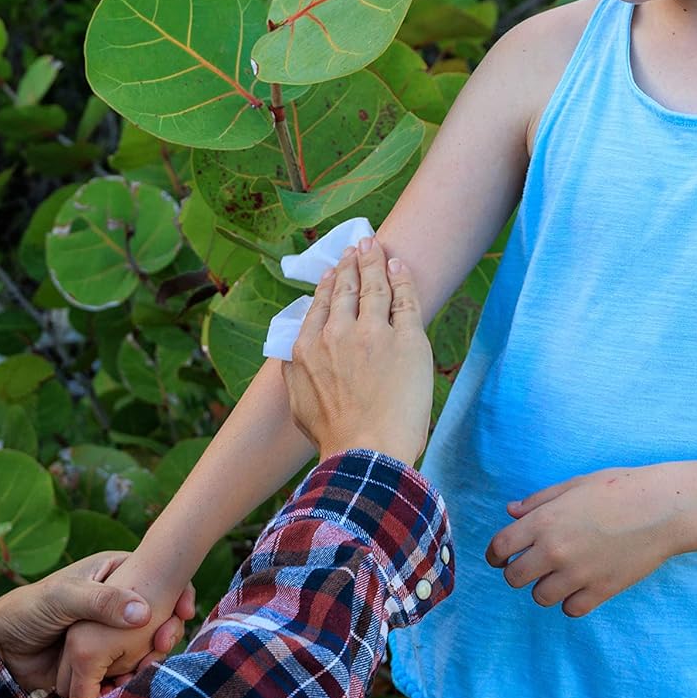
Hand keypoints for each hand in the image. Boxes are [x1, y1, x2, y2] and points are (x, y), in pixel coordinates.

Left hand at [0, 551, 163, 694]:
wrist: (2, 647)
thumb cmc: (29, 609)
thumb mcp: (64, 597)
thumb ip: (101, 602)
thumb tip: (144, 612)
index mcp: (114, 574)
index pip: (157, 577)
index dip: (176, 592)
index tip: (185, 610)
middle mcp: (118, 603)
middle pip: (158, 615)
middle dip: (166, 631)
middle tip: (165, 643)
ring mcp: (112, 633)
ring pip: (146, 644)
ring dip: (151, 658)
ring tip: (148, 666)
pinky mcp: (104, 660)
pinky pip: (128, 669)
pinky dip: (132, 677)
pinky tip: (130, 683)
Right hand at [283, 238, 432, 467]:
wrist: (365, 452)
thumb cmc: (332, 437)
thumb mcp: (297, 405)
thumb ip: (292, 374)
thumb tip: (289, 358)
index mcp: (308, 347)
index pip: (319, 305)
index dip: (328, 284)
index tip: (333, 271)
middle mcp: (337, 332)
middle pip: (347, 288)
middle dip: (352, 262)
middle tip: (358, 245)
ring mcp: (373, 333)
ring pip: (374, 286)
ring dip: (375, 260)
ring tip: (376, 245)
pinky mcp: (406, 339)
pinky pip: (405, 299)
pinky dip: (401, 278)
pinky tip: (399, 265)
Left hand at [485, 465, 686, 616]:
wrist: (664, 508)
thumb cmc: (620, 489)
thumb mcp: (574, 486)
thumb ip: (539, 501)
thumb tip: (511, 512)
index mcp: (544, 521)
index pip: (500, 547)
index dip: (495, 555)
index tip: (500, 558)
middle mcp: (555, 550)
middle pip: (514, 578)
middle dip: (517, 573)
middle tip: (530, 568)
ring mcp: (578, 573)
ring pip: (540, 597)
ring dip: (544, 589)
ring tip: (559, 577)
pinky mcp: (602, 590)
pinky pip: (571, 610)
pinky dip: (571, 602)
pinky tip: (579, 588)